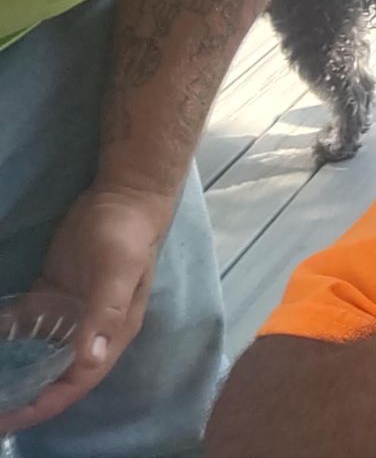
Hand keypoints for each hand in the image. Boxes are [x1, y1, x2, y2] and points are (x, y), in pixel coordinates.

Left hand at [0, 183, 176, 432]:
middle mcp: (90, 331)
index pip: (77, 381)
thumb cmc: (126, 235)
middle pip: (56, 375)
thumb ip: (106, 314)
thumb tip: (89, 362)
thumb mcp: (117, 271)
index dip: (46, 403)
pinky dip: (6, 338)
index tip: (10, 418)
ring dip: (14, 371)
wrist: (124, 197)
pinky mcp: (53, 295)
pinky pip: (26, 326)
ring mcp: (70, 314)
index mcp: (111, 334)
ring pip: (39, 354)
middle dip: (24, 396)